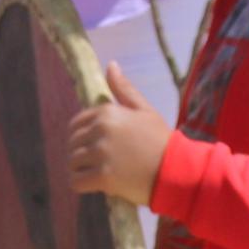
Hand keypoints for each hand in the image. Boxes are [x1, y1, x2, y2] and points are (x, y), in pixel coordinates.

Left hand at [65, 66, 172, 206]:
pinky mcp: (102, 177)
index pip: (76, 123)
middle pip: (72, 143)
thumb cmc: (161, 140)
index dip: (82, 136)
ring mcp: (100, 154)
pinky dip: (79, 184)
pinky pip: (75, 181)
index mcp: (107, 112)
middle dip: (80, 152)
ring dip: (79, 169)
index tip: (94, 145)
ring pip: (72, 162)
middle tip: (95, 161)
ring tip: (94, 173)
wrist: (176, 170)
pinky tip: (91, 184)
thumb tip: (111, 64)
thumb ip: (124, 89)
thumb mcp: (144, 110)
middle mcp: (100, 130)